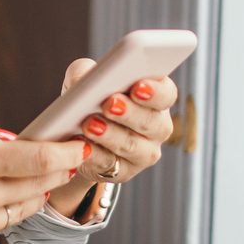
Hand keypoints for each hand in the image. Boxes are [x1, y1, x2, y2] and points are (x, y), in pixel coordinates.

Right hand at [0, 115, 90, 243]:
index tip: (78, 146)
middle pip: (39, 184)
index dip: (64, 152)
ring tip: (37, 177)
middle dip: (57, 170)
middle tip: (66, 158)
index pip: (37, 157)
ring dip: (34, 191)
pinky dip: (4, 210)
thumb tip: (3, 137)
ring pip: (24, 207)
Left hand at [61, 59, 177, 193]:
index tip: (138, 86)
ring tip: (90, 124)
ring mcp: (145, 152)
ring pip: (132, 145)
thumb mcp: (85, 78)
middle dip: (130, 113)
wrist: (76, 134)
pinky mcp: (125, 171)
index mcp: (156, 97)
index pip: (166, 93)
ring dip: (110, 135)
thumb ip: (85, 71)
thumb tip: (82, 82)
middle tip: (109, 103)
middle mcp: (157, 126)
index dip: (155, 91)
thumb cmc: (89, 98)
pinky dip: (95, 154)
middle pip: (152, 121)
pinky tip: (82, 146)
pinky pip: (111, 164)